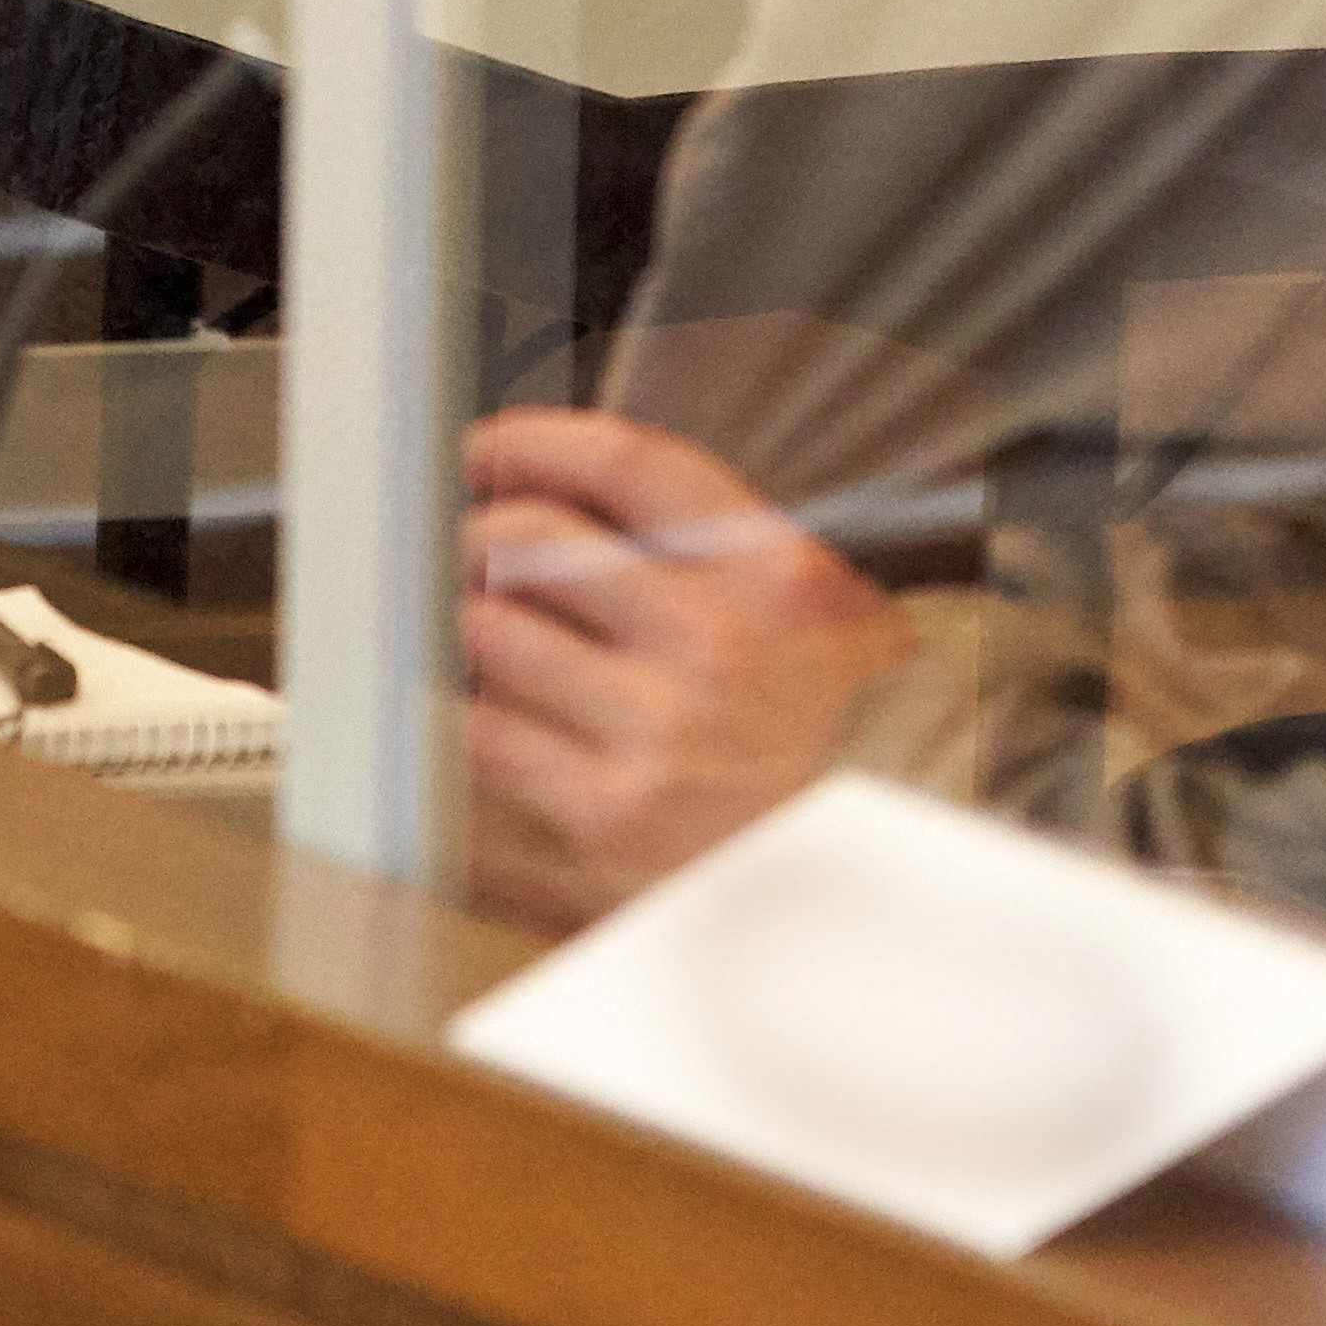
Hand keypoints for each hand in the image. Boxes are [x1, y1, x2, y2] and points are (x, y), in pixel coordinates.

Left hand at [457, 407, 905, 934]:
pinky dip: (476, 718)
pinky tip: (500, 718)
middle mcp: (717, 638)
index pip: (627, 464)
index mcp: (771, 572)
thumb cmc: (815, 739)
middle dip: (482, 538)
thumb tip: (552, 489)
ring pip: (494, 629)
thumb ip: (700, 544)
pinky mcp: (608, 809)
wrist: (851, 882)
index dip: (536, 443)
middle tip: (473, 552)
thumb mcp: (803, 613)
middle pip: (533, 538)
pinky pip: (488, 734)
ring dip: (476, 627)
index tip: (490, 450)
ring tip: (492, 640)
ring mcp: (660, 726)